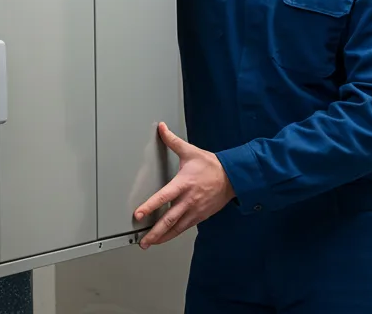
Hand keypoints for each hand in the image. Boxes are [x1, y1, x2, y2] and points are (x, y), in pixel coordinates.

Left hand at [134, 122, 234, 249]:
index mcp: (183, 184)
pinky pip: (184, 228)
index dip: (150, 207)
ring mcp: (195, 211)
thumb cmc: (211, 166)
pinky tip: (166, 238)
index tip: (138, 215)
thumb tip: (161, 128)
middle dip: (155, 232)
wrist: (233, 178)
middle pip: (169, 220)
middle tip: (143, 241)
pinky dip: (174, 234)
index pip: (163, 198)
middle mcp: (188, 200)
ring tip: (150, 243)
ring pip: (177, 228)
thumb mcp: (190, 151)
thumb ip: (172, 141)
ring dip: (163, 237)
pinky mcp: (200, 216)